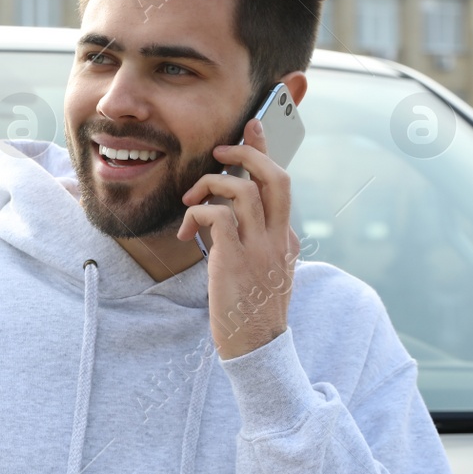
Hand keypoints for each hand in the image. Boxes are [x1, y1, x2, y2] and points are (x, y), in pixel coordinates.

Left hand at [176, 117, 300, 359]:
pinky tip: (187, 231)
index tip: (252, 126)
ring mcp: (260, 248)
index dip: (265, 150)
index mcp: (284, 237)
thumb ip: (256, 242)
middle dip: (247, 152)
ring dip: (211, 185)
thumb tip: (230, 219)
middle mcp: (278, 237)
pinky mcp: (236, 259)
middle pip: (274, 176)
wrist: (256, 348)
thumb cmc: (251, 310)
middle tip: (220, 151)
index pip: (279, 183)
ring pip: (243, 189)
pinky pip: (218, 216)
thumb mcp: (262, 270)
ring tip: (191, 200)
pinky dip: (197, 213)